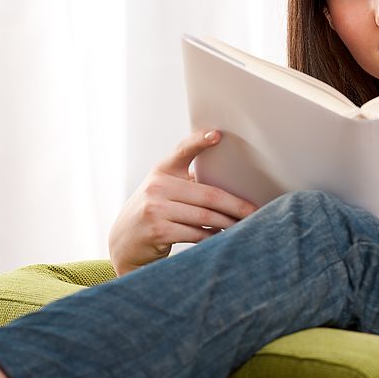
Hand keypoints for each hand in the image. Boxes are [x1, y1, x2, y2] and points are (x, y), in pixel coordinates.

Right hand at [108, 130, 257, 275]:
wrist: (124, 242)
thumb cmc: (153, 212)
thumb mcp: (162, 189)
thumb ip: (186, 181)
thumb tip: (230, 183)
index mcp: (161, 170)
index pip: (182, 151)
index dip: (199, 141)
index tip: (217, 135)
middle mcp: (157, 186)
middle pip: (208, 195)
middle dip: (235, 205)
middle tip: (254, 211)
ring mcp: (156, 209)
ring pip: (205, 217)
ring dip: (228, 224)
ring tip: (243, 226)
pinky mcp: (158, 231)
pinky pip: (197, 235)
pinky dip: (213, 238)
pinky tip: (223, 238)